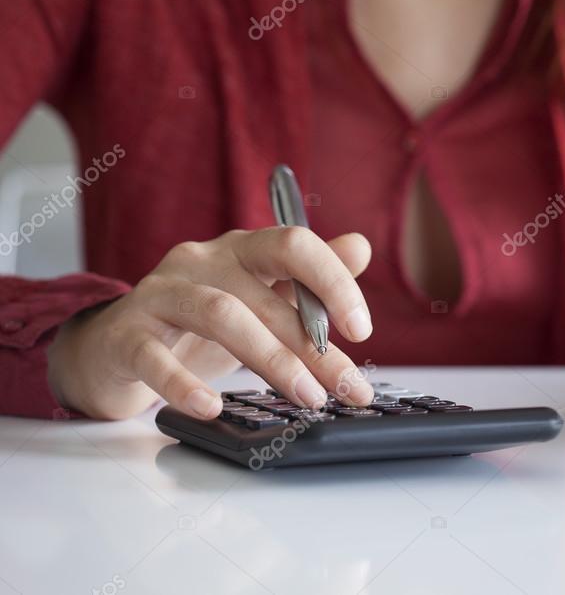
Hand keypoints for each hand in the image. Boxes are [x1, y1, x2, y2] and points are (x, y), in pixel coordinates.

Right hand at [47, 228, 375, 419]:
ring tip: (307, 398)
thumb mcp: (259, 298)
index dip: (333, 282)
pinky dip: (184, 384)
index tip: (361, 329)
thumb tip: (360, 246)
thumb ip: (307, 277)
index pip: (293, 245)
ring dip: (272, 360)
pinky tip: (211, 407)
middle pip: (265, 295)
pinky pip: (154, 358)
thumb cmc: (198, 324)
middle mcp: (201, 261)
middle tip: (348, 387)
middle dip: (315, 347)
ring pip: (222, 316)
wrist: (114, 348)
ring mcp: (160, 294)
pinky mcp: (126, 336)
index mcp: (241, 249)